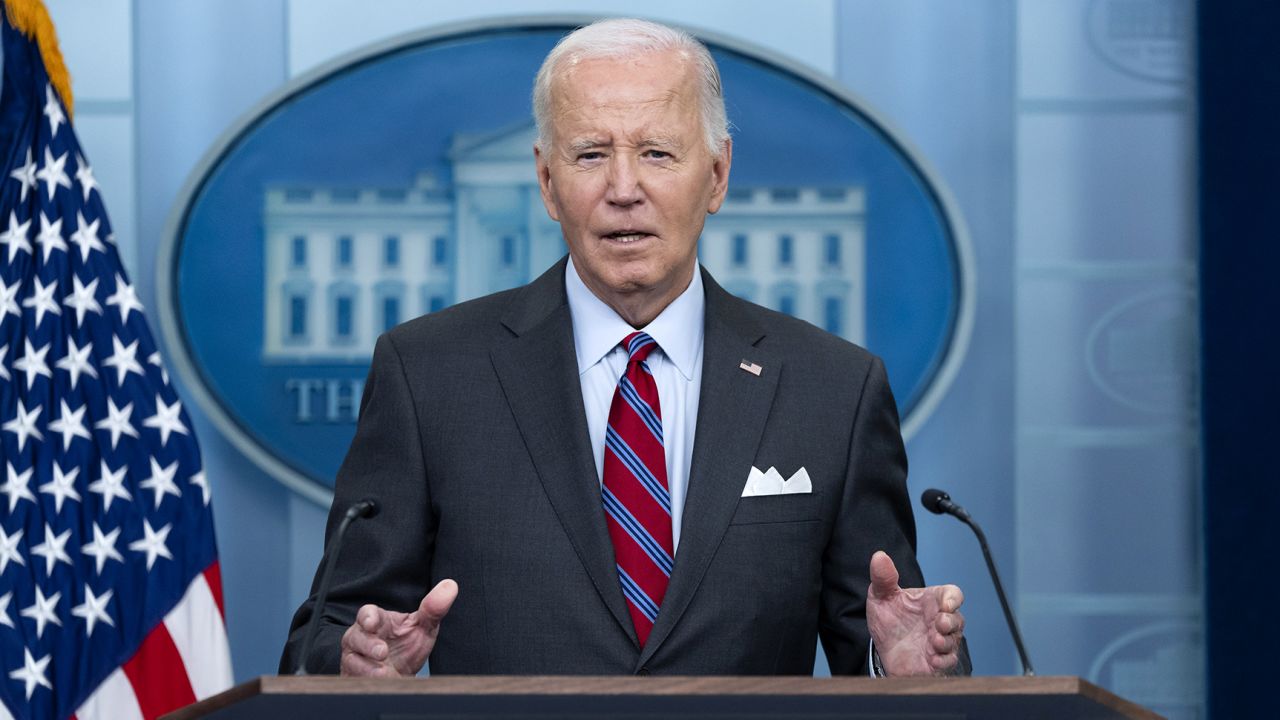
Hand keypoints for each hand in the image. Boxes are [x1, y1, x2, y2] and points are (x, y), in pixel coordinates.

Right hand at [340, 579, 458, 676]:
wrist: (401, 676)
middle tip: (383, 652)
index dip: (367, 617)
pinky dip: (368, 682)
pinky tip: (383, 683)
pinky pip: (354, 679)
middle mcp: (361, 638)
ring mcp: (354, 659)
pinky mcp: (353, 678)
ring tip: (384, 673)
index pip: (367, 613)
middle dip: (368, 645)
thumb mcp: (423, 627)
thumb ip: (433, 608)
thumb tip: (450, 585)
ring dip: (367, 668)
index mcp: (377, 621)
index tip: (372, 623)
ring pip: (352, 661)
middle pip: (355, 637)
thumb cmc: (407, 645)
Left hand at [865, 551, 964, 675]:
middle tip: (938, 624)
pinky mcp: (938, 661)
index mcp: (931, 601)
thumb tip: (879, 556)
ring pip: (955, 640)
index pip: (952, 594)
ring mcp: (941, 642)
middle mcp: (940, 621)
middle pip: (958, 619)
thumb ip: (883, 578)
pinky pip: (949, 661)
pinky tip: (932, 659)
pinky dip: (943, 660)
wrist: (882, 651)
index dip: (953, 598)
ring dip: (946, 641)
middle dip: (951, 621)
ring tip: (933, 642)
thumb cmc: (888, 621)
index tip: (946, 604)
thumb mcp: (880, 597)